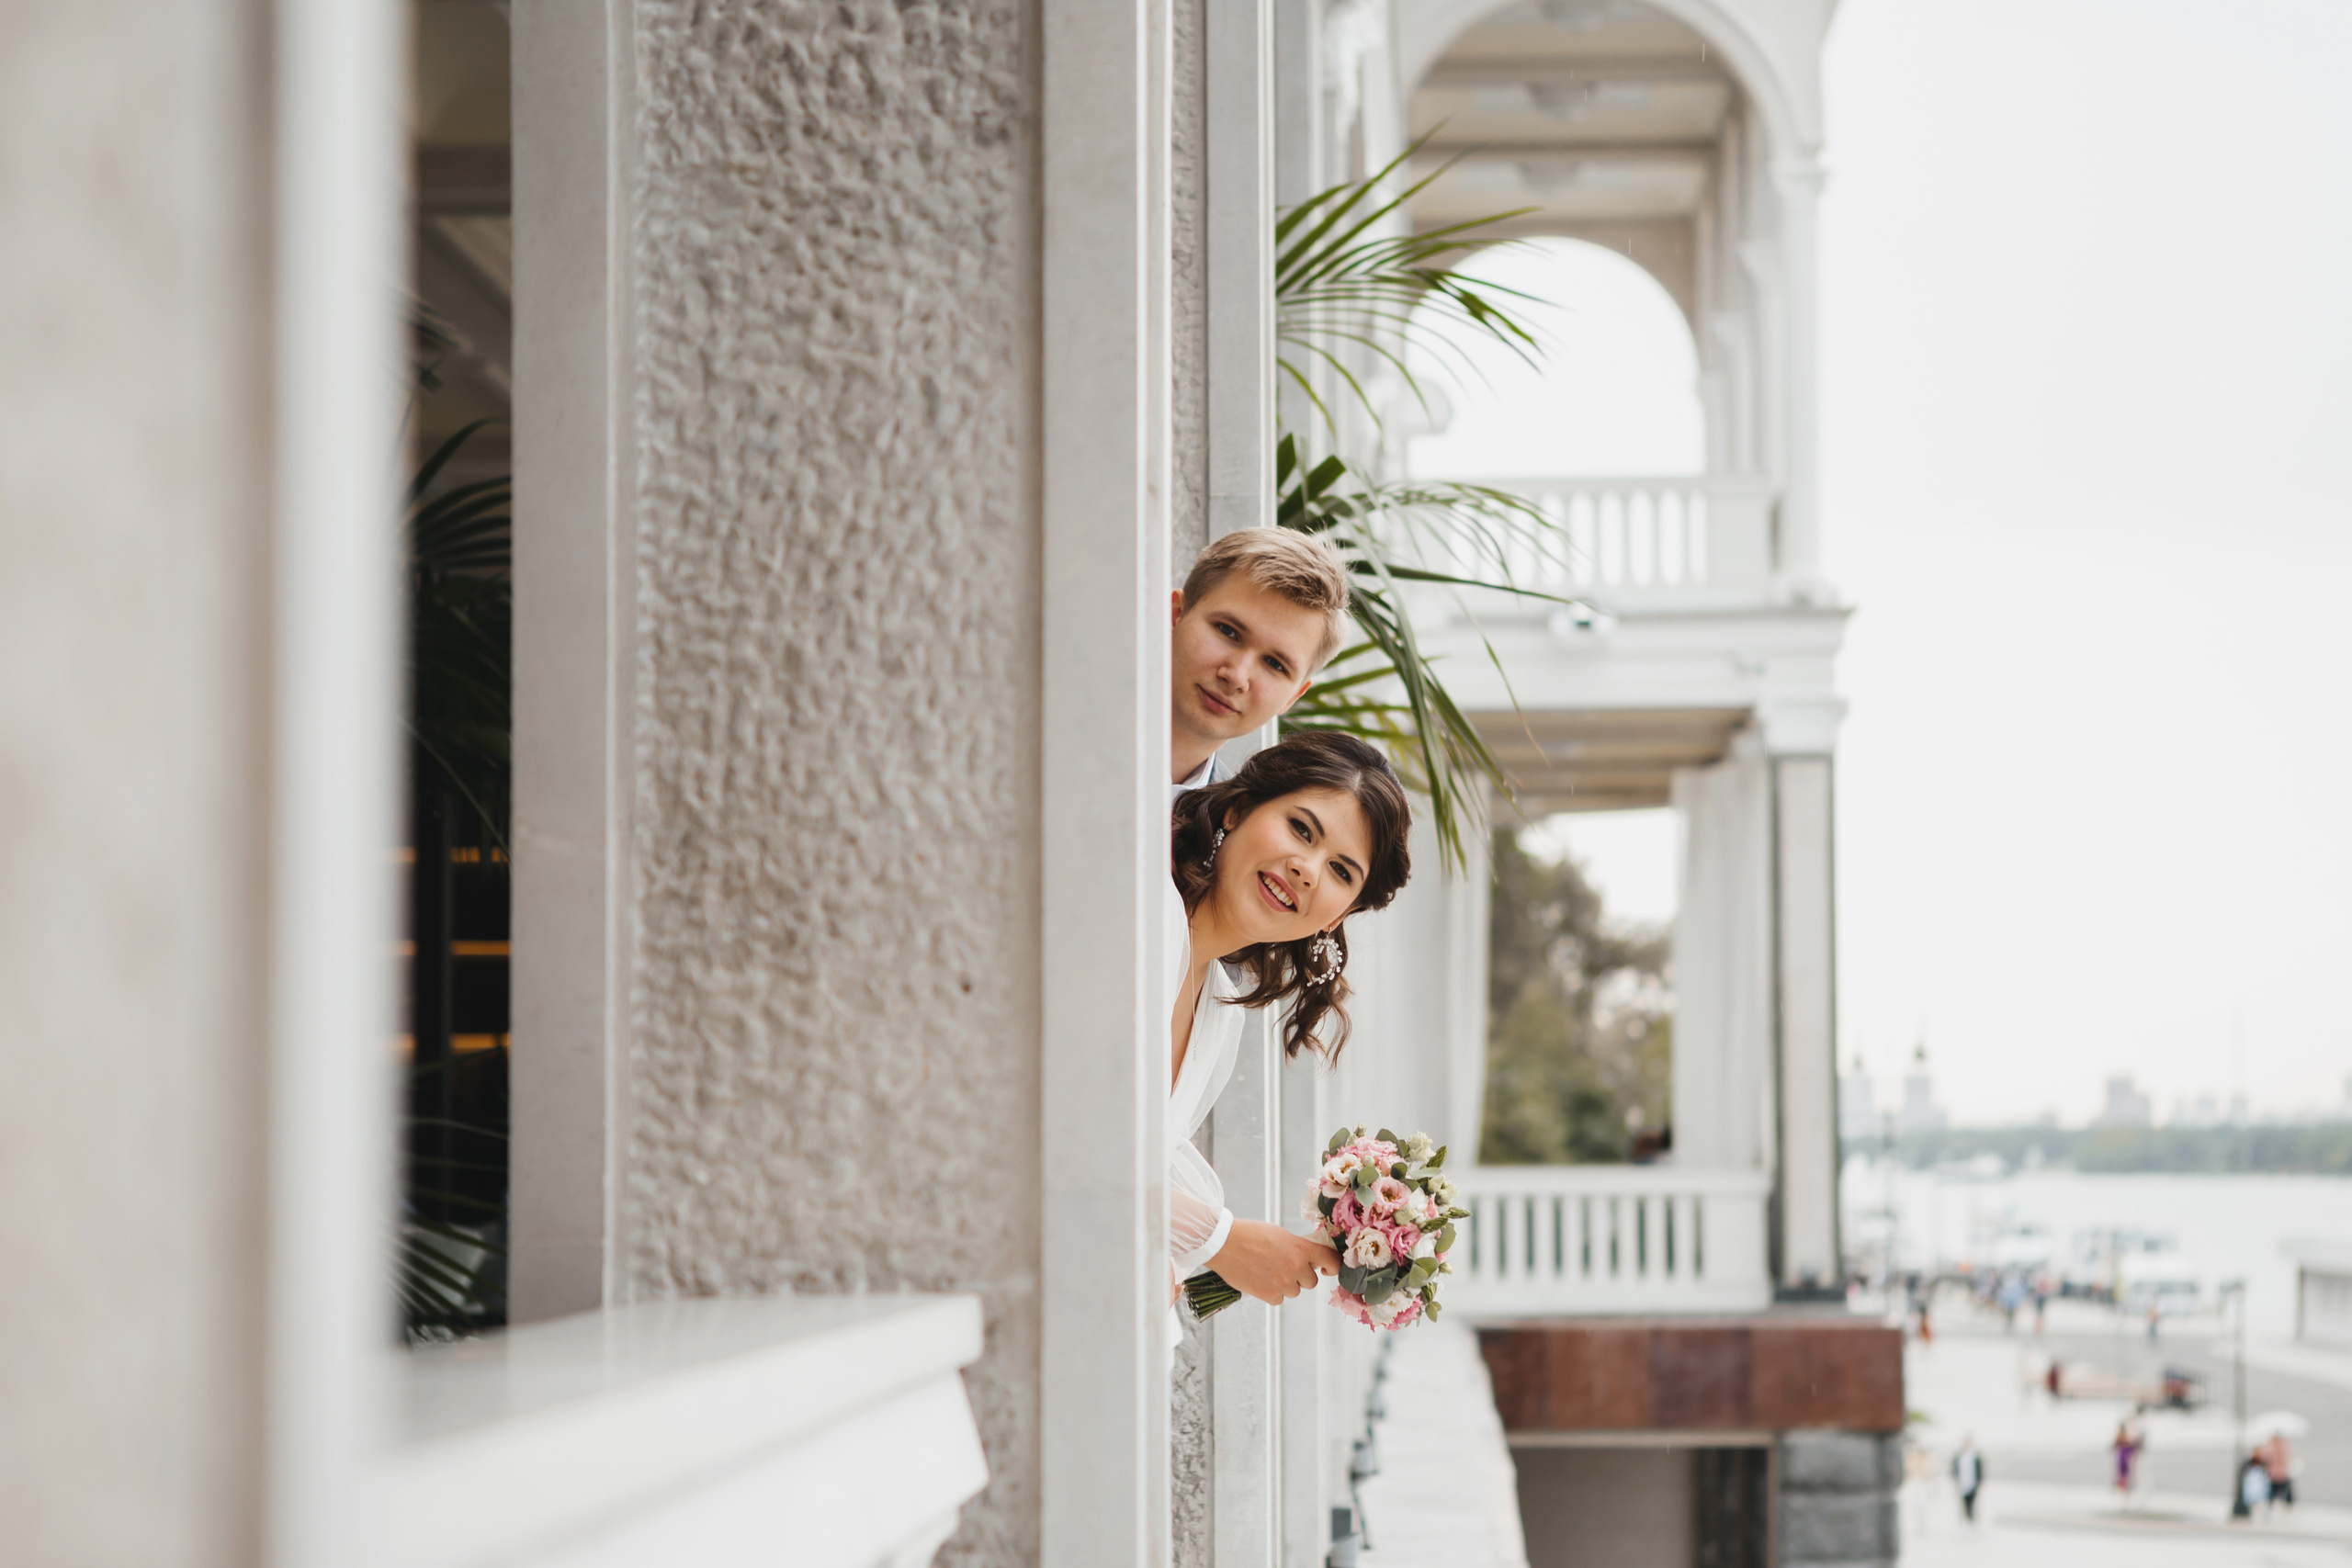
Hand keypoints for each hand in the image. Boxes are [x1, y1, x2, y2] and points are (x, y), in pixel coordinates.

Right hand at [1206, 1219, 1341, 1303]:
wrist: (1224, 1243)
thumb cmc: (1250, 1234)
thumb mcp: (1280, 1234)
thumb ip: (1297, 1248)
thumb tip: (1309, 1259)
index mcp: (1301, 1249)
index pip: (1330, 1260)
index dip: (1332, 1266)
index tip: (1328, 1269)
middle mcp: (1296, 1268)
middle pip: (1311, 1281)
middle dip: (1301, 1276)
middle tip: (1285, 1266)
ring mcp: (1283, 1283)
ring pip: (1294, 1291)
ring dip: (1286, 1284)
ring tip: (1268, 1270)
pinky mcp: (1269, 1295)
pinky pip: (1279, 1298)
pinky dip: (1272, 1292)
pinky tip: (1260, 1279)